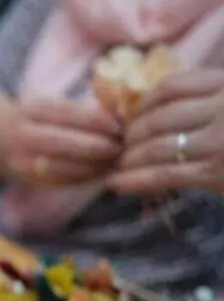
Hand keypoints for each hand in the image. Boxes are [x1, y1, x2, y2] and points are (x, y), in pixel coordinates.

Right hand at [9, 99, 121, 185]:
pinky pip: (59, 180)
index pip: (66, 113)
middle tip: (120, 147)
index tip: (118, 126)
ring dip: (92, 165)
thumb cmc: (36, 118)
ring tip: (115, 161)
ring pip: (60, 165)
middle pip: (61, 142)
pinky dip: (84, 177)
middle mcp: (22, 135)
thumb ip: (81, 106)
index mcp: (30, 110)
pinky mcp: (28, 178)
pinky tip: (101, 171)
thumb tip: (120, 111)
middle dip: (94, 146)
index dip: (94, 120)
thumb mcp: (50, 104)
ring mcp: (22, 159)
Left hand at [110, 69, 223, 194]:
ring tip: (118, 167)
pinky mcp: (216, 173)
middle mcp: (222, 109)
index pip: (171, 87)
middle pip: (158, 118)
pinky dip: (135, 180)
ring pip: (157, 148)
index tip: (131, 117)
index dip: (142, 104)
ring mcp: (219, 141)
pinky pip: (164, 174)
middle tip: (120, 147)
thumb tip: (152, 110)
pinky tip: (117, 184)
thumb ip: (206, 102)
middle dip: (131, 135)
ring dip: (129, 159)